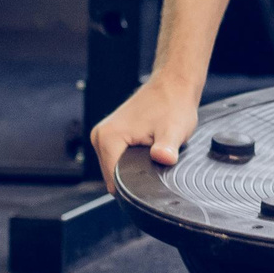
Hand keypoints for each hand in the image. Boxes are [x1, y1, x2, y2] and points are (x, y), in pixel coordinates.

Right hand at [89, 75, 203, 193]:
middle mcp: (99, 136)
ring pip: (115, 169)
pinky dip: (132, 160)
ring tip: (152, 153)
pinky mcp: (109, 135)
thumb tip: (164, 158)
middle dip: (134, 176)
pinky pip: (117, 159)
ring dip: (133, 168)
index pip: (113, 181)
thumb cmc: (173, 104)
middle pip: (112, 176)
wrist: (173, 84)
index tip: (152, 178)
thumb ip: (167, 148)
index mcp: (108, 137)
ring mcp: (102, 135)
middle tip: (156, 161)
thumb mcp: (174, 130)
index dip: (134, 187)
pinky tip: (146, 150)